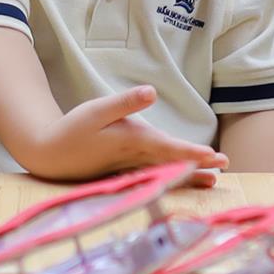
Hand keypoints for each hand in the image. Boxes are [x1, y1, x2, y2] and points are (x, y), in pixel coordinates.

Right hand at [35, 86, 227, 186]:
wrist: (49, 154)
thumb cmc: (72, 129)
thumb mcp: (96, 110)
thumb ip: (124, 103)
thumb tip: (151, 92)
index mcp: (131, 142)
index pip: (167, 148)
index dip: (191, 152)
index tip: (212, 156)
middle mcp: (134, 158)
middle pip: (172, 162)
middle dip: (198, 164)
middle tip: (224, 165)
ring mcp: (130, 167)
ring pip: (166, 172)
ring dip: (189, 175)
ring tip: (213, 179)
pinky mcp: (124, 171)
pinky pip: (155, 176)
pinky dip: (172, 179)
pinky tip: (182, 181)